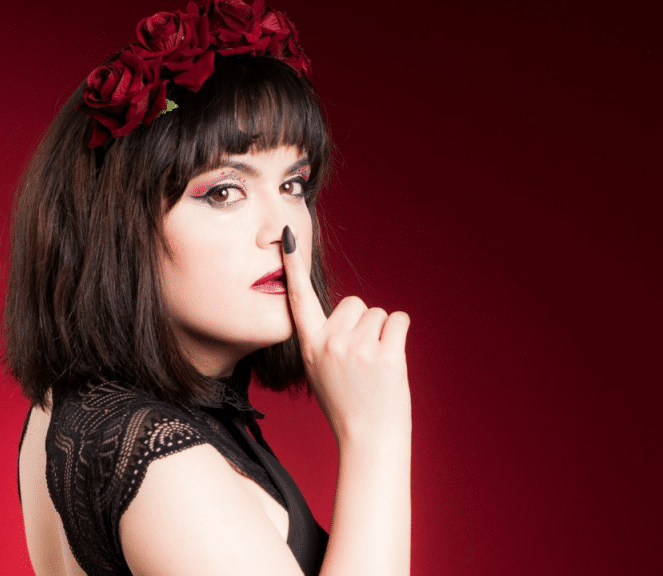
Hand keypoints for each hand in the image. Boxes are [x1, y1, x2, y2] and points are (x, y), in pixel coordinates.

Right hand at [281, 226, 410, 443]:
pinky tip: (393, 361)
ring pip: (378, 314)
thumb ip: (325, 340)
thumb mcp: (320, 371)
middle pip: (354, 304)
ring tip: (375, 368)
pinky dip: (400, 335)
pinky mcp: (386, 355)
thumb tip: (347, 312)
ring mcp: (357, 349)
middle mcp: (329, 343)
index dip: (292, 267)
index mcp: (310, 346)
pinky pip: (398, 321)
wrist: (368, 440)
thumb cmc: (346, 404)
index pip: (298, 299)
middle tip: (362, 359)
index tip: (286, 238)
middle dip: (364, 323)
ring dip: (383, 334)